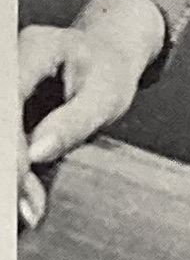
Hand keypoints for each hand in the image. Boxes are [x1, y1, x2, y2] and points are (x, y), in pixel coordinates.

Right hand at [18, 0, 166, 229]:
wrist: (105, 60)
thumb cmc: (109, 74)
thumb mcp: (105, 96)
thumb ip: (73, 123)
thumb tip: (35, 154)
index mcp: (35, 48)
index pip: (9, 99)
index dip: (9, 145)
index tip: (17, 182)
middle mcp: (10, 64)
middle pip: (0, 121)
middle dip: (8, 167)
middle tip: (23, 211)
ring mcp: (6, 89)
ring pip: (1, 134)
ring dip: (10, 176)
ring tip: (28, 212)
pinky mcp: (7, 111)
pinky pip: (6, 142)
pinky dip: (13, 174)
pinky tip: (24, 202)